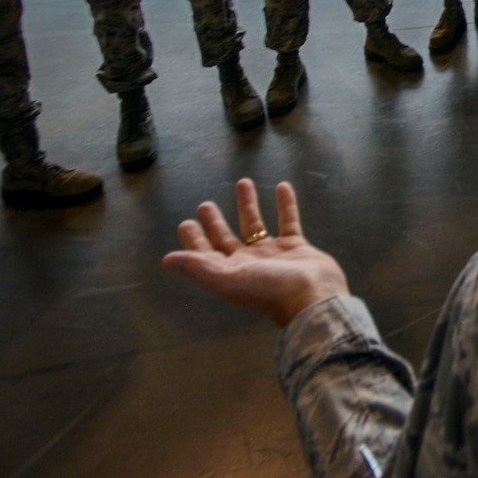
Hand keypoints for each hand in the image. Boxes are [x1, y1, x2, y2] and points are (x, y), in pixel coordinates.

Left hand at [161, 179, 349, 326]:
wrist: (312, 296)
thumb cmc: (268, 289)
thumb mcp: (228, 279)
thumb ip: (198, 267)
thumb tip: (165, 260)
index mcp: (230, 272)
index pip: (206, 254)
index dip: (195, 240)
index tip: (186, 223)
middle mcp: (249, 263)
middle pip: (227, 239)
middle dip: (215, 223)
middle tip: (205, 204)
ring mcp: (273, 254)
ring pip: (257, 225)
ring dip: (248, 205)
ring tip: (243, 182)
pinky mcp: (296, 247)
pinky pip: (288, 221)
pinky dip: (285, 204)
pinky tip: (282, 186)